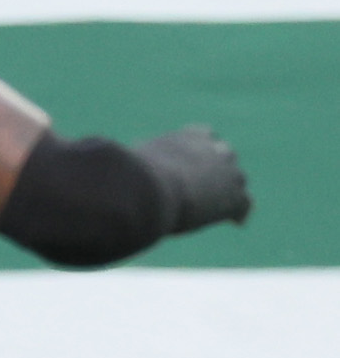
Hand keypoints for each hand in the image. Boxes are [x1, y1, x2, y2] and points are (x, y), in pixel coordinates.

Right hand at [135, 125, 250, 232]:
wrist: (152, 189)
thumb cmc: (134, 174)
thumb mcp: (134, 159)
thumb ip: (137, 161)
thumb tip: (115, 165)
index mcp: (191, 136)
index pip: (205, 136)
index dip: (201, 149)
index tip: (195, 159)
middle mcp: (216, 149)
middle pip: (225, 155)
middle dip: (218, 168)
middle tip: (208, 185)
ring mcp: (229, 172)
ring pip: (236, 180)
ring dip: (228, 191)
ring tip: (218, 205)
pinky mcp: (233, 197)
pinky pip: (242, 205)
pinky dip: (239, 213)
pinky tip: (236, 222)